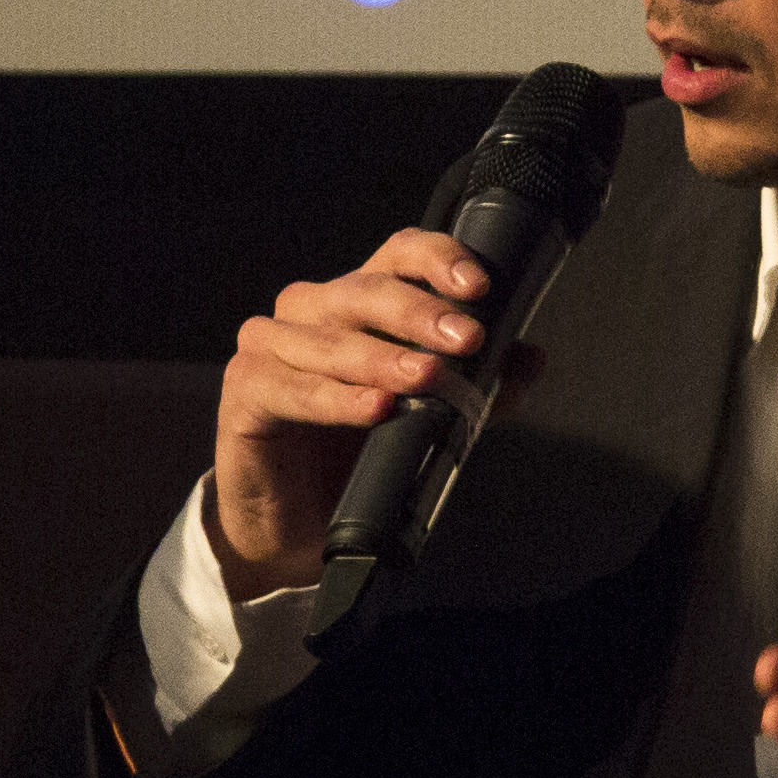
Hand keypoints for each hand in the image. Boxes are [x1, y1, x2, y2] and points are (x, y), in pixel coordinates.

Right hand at [209, 225, 497, 597]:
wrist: (294, 522)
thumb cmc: (355, 454)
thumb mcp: (427, 415)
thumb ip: (476, 386)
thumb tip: (531, 359)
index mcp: (356, 301)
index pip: (398, 255)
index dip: (437, 259)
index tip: (479, 285)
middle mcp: (310, 309)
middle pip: (367, 291)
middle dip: (422, 314)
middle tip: (468, 339)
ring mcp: (270, 344)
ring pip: (331, 340)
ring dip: (384, 359)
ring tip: (427, 378)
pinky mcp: (246, 390)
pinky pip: (293, 389)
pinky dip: (338, 400)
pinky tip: (374, 409)